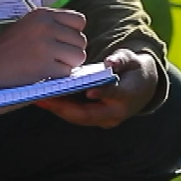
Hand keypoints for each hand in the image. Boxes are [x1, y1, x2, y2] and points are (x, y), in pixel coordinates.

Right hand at [0, 8, 86, 88]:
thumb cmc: (9, 47)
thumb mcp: (30, 25)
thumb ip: (54, 25)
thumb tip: (80, 36)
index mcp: (43, 14)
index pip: (79, 21)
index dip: (74, 33)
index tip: (62, 42)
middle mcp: (46, 27)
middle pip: (81, 41)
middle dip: (71, 51)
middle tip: (54, 57)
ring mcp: (45, 46)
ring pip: (78, 56)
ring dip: (68, 64)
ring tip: (51, 64)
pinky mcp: (43, 66)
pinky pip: (67, 72)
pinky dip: (58, 76)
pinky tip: (43, 72)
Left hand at [34, 49, 159, 127]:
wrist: (142, 89)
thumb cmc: (134, 70)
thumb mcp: (132, 60)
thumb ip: (121, 60)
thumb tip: (110, 62)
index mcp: (128, 97)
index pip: (114, 96)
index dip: (102, 94)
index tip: (89, 91)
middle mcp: (116, 113)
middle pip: (88, 114)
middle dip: (64, 107)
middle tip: (44, 97)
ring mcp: (105, 120)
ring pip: (78, 117)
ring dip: (57, 109)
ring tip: (38, 98)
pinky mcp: (95, 120)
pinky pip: (76, 116)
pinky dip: (60, 108)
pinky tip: (45, 99)